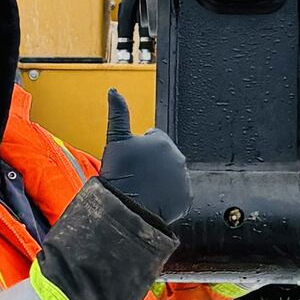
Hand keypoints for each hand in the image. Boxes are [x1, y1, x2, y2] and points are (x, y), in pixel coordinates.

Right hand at [98, 89, 191, 226]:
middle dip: (151, 163)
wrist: (126, 207)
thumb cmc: (120, 174)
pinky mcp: (185, 198)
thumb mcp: (115, 139)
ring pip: (170, 175)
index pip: (152, 138)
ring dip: (159, 179)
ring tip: (143, 187)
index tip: (132, 160)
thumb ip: (118, 113)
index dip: (139, 149)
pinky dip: (167, 197)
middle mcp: (178, 158)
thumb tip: (114, 91)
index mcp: (163, 141)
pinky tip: (153, 198)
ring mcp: (183, 179)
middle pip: (163, 158)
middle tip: (136, 174)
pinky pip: (177, 195)